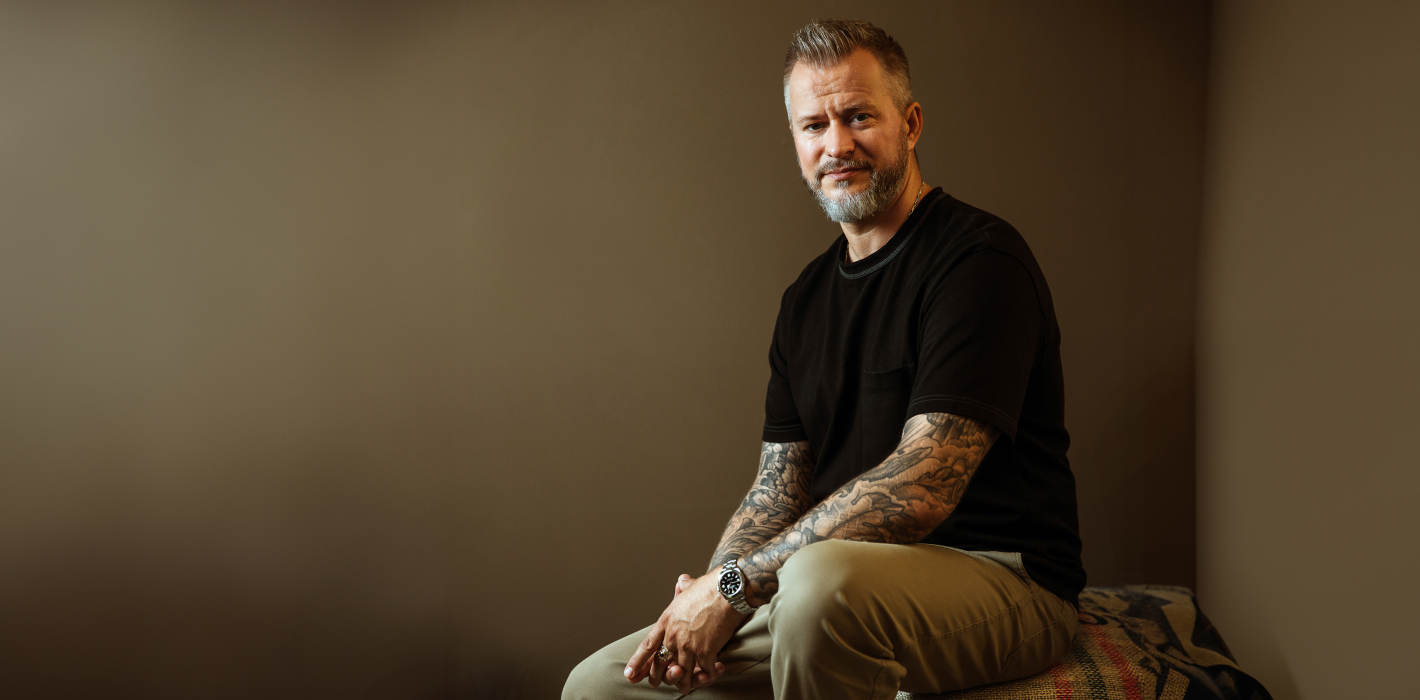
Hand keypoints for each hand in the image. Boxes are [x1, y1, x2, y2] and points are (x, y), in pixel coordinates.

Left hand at [625, 573, 745, 693]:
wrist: (726, 591)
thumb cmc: (709, 587)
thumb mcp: (688, 587)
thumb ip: (682, 588)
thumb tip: (682, 581)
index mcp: (666, 620)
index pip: (647, 646)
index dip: (637, 662)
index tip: (629, 674)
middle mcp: (673, 635)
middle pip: (660, 663)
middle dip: (657, 677)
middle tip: (656, 684)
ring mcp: (688, 645)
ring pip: (682, 672)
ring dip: (684, 682)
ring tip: (685, 687)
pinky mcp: (706, 651)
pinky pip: (704, 671)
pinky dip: (708, 674)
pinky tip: (712, 672)